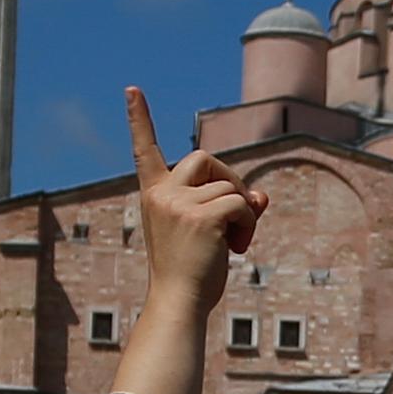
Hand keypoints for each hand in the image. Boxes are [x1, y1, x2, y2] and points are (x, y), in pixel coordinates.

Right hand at [129, 87, 266, 325]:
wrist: (180, 304)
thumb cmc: (191, 273)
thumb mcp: (207, 232)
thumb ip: (229, 206)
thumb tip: (261, 194)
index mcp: (154, 196)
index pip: (144, 150)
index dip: (138, 119)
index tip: (131, 89)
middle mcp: (162, 194)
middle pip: (205, 157)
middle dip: (230, 178)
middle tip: (241, 210)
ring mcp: (179, 204)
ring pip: (229, 185)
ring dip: (243, 211)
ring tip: (234, 243)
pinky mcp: (201, 217)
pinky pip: (241, 203)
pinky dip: (249, 223)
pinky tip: (238, 248)